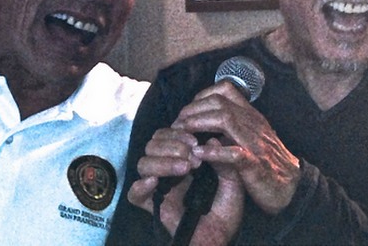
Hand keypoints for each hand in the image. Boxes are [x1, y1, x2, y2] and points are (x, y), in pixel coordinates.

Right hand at [128, 128, 243, 245]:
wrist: (223, 237)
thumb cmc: (227, 208)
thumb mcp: (232, 179)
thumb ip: (224, 159)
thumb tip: (211, 140)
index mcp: (183, 158)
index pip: (167, 135)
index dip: (177, 133)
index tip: (196, 141)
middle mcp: (167, 170)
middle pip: (152, 145)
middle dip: (171, 145)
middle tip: (192, 156)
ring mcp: (159, 187)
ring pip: (143, 164)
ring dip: (162, 161)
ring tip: (185, 168)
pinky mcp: (153, 207)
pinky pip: (134, 194)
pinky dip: (141, 185)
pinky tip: (155, 182)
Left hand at [173, 80, 300, 214]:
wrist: (293, 188)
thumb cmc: (268, 163)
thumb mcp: (250, 138)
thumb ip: (232, 127)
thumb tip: (204, 122)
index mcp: (250, 116)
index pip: (226, 90)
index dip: (202, 95)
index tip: (188, 109)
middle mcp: (253, 123)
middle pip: (219, 102)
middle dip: (193, 110)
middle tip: (177, 123)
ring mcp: (255, 142)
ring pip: (225, 119)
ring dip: (199, 123)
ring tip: (182, 133)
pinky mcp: (256, 164)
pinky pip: (234, 153)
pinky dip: (214, 152)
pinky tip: (198, 154)